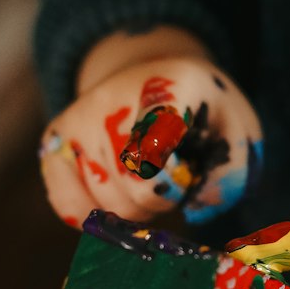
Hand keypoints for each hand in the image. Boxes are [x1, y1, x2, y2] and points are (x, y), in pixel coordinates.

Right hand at [40, 52, 262, 229]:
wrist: (148, 73)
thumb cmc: (199, 109)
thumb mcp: (235, 128)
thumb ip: (233, 171)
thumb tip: (197, 211)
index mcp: (167, 85)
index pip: (154, 146)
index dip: (171, 182)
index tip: (183, 177)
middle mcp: (112, 97)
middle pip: (134, 187)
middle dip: (161, 201)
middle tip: (171, 180)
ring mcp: (78, 118)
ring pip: (105, 204)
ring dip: (133, 209)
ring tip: (144, 179)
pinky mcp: (54, 140)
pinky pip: (68, 206)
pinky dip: (94, 215)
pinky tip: (113, 193)